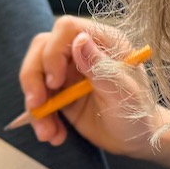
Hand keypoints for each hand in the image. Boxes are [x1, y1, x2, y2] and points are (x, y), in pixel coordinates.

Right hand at [18, 17, 169, 156]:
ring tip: (48, 133)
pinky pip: (38, 98)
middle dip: (33, 78)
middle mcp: (82, 51)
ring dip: (34, 104)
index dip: (53, 52)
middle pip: (41, 48)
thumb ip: (101, 67)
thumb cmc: (137, 113)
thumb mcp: (123, 93)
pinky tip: (54, 135)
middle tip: (37, 104)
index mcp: (103, 42)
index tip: (56, 82)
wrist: (136, 139)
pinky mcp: (59, 92)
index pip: (66, 29)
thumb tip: (79, 39)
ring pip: (35, 74)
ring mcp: (68, 71)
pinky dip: (40, 118)